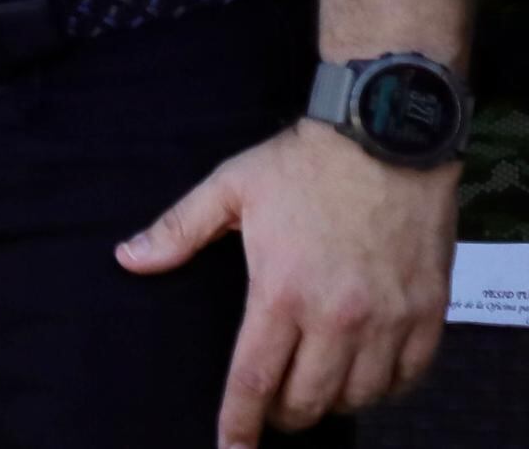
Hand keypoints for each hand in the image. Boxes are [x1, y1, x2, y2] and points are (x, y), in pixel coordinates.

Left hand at [120, 121, 455, 439]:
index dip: (240, 422)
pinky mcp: (426, 312)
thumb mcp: (228, 189)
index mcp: (280, 292)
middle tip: (273, 407)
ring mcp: (387, 318)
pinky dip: (386, 387)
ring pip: (360, 395)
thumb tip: (128, 258)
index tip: (231, 447)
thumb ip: (177, 231)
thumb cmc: (302, 164)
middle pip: (308, 399)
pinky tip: (367, 376)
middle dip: (284, 414)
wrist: (384, 137)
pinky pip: (409, 376)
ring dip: (333, 401)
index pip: (254, 379)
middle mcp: (336, 316)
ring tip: (316, 388)